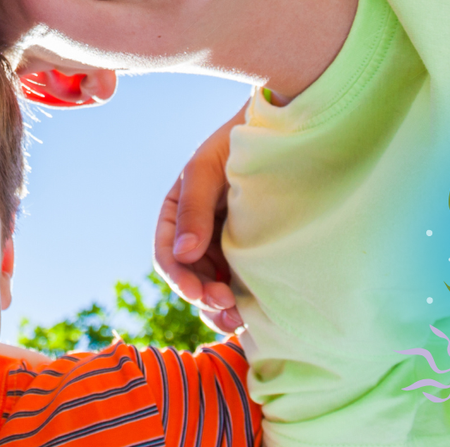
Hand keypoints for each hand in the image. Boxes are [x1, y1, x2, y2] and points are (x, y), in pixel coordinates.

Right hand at [153, 102, 247, 333]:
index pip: (167, 253)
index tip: (199, 292)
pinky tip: (253, 313)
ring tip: (239, 321)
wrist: (282, 129)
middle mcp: (197, 232)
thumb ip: (193, 209)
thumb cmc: (238, 142)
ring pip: (211, 286)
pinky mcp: (250, 251)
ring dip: (219, 308)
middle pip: (189, 277)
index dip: (179, 278)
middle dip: (202, 297)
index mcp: (177, 212)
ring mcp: (224, 243)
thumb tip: (183, 255)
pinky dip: (240, 301)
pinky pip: (238, 282)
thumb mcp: (207, 170)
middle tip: (228, 309)